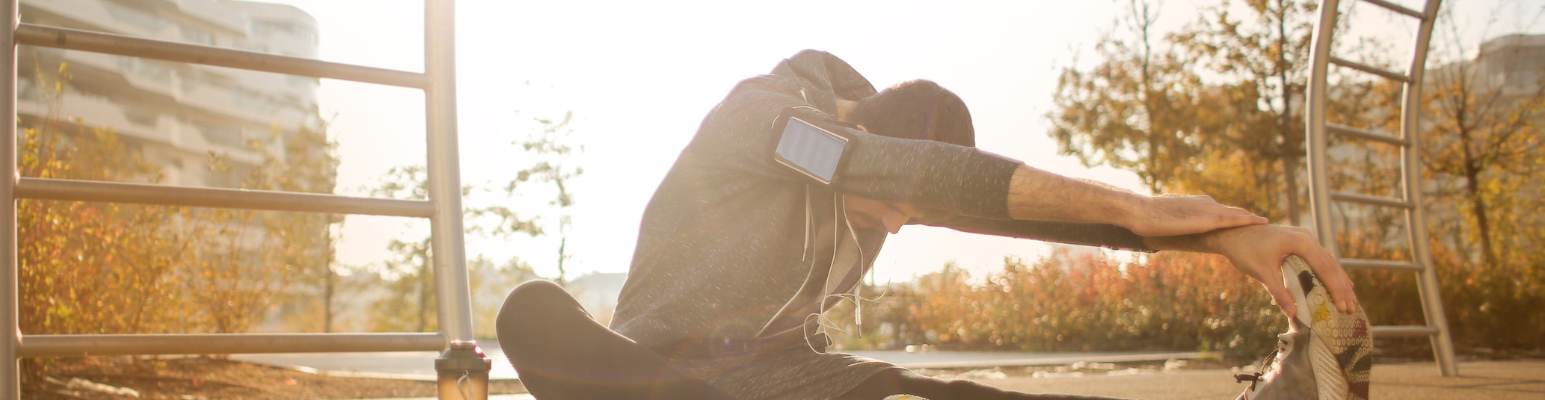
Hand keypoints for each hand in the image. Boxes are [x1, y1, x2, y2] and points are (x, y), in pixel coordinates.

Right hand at [1124, 194, 1267, 236]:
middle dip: (1247, 217)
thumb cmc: (1147, 217)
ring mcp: (1208, 210)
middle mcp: (1206, 204)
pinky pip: (1234, 220)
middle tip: (1263, 223)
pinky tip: (1262, 222)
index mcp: (1196, 204)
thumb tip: (1168, 231)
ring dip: (1252, 219)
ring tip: (1267, 223)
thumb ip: (1173, 223)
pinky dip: (1249, 221)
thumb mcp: (1164, 220)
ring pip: (1237, 214)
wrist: (1141, 211)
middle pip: (1233, 211)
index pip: (1220, 211)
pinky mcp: (1208, 219)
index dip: (1234, 217)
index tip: (1247, 221)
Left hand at [1204, 225, 1358, 317]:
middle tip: (1351, 308)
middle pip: (1330, 265)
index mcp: (1301, 242)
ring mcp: (1304, 237)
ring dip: (1338, 280)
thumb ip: (1279, 292)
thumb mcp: (1262, 273)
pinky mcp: (1299, 241)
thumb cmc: (1244, 251)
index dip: (1336, 289)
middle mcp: (1306, 236)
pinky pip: (1319, 258)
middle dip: (1341, 288)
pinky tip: (1337, 283)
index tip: (1344, 307)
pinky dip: (1328, 272)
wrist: (1231, 232)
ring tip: (1350, 299)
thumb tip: (1293, 314)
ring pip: (1327, 261)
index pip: (1324, 269)